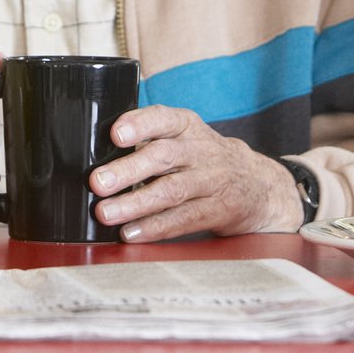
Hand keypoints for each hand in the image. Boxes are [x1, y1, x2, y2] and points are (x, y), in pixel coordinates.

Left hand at [87, 105, 300, 241]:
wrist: (259, 184)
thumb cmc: (204, 159)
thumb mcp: (185, 138)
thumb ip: (149, 141)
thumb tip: (94, 153)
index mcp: (187, 126)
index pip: (163, 119)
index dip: (139, 124)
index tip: (115, 134)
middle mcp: (201, 150)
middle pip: (163, 157)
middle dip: (128, 170)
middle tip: (97, 182)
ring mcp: (212, 180)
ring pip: (171, 191)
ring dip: (135, 203)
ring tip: (106, 213)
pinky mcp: (219, 209)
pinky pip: (185, 219)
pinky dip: (156, 227)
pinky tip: (132, 233)